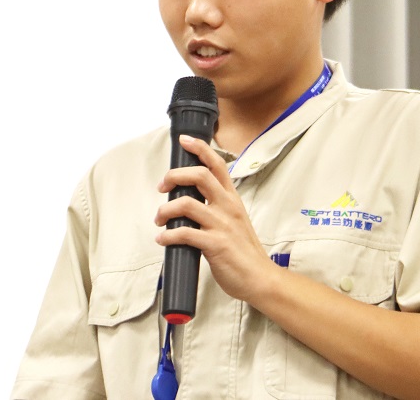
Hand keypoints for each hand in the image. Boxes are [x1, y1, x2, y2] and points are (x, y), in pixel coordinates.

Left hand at [154, 135, 277, 302]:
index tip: (184, 141)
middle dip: (174, 176)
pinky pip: (184, 233)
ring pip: (186, 204)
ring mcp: (222, 225)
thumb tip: (189, 203)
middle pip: (199, 175)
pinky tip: (163, 240)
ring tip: (159, 219)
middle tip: (162, 187)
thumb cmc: (244, 252)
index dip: (200, 149)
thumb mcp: (235, 221)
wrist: (260, 278)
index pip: (217, 165)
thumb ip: (217, 208)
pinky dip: (168, 235)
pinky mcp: (215, 244)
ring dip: (165, 210)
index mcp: (232, 199)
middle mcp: (228, 207)